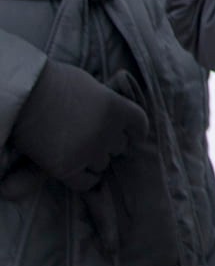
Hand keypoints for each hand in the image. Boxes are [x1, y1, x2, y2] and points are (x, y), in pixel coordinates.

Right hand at [10, 60, 148, 192]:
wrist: (24, 95)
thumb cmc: (53, 82)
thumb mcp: (90, 85)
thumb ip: (106, 102)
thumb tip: (110, 112)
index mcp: (117, 108)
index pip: (140, 125)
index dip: (134, 131)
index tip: (131, 135)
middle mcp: (107, 132)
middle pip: (120, 146)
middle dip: (109, 143)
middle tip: (92, 139)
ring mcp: (88, 152)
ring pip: (102, 164)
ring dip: (94, 159)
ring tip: (78, 150)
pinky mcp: (66, 168)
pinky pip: (86, 182)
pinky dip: (85, 179)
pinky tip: (79, 173)